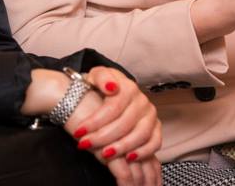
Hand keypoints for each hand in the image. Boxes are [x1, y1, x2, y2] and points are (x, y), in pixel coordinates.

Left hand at [66, 67, 161, 185]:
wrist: (112, 93)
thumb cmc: (101, 88)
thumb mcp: (95, 76)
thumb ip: (101, 76)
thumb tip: (111, 87)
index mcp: (128, 86)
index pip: (113, 107)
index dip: (95, 122)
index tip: (79, 132)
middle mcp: (142, 100)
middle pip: (125, 123)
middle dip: (103, 137)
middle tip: (85, 145)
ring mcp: (150, 115)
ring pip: (141, 134)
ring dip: (122, 147)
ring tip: (104, 154)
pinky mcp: (156, 127)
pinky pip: (155, 142)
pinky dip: (144, 152)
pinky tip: (128, 158)